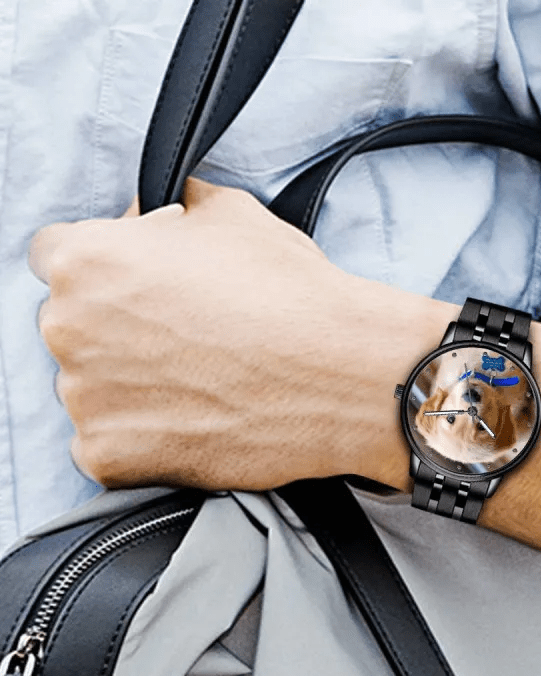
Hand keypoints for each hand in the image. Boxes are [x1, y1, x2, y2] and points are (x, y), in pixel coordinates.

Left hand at [28, 177, 378, 489]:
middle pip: (71, 323)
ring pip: (89, 386)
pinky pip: (107, 443)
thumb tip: (156, 217)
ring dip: (128, 383)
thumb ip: (171, 209)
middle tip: (181, 336)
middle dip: (115, 326)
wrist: (342, 376)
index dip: (104, 266)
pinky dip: (142, 435)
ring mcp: (86, 399)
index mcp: (88, 260)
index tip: (134, 284)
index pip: (55, 254)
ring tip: (198, 380)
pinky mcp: (112, 457)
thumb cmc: (292, 294)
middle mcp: (69, 328)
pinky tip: (194, 417)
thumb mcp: (231, 213)